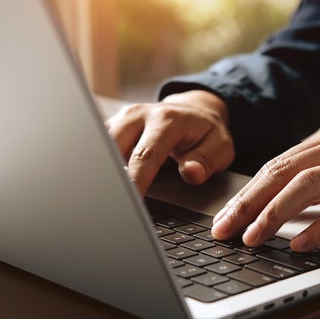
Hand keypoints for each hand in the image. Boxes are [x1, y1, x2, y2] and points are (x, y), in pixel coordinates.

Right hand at [105, 90, 233, 194]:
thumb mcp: (220, 146)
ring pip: (101, 146)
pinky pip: (100, 146)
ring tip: (107, 196)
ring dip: (103, 171)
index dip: (136, 182)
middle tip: (113, 206)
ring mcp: (123, 118)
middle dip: (111, 177)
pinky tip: (105, 186)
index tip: (132, 204)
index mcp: (167, 120)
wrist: (195, 112)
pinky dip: (101, 166)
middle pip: (113, 147)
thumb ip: (206, 161)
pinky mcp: (113, 125)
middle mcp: (140, 115)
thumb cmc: (206, 133)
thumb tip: (191, 173)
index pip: (145, 155)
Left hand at [211, 122, 319, 250]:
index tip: (226, 217)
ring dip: (274, 215)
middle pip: (284, 172)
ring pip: (308, 186)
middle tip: (225, 230)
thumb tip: (278, 206)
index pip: (279, 164)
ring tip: (253, 239)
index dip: (248, 192)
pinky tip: (300, 245)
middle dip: (249, 203)